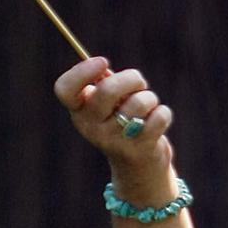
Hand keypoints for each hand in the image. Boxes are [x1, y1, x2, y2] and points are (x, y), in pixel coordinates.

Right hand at [54, 56, 176, 198]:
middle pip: (107, 90)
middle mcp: (91, 129)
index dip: (82, 71)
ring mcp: (114, 141)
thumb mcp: (108, 104)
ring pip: (139, 103)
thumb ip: (104, 84)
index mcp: (79, 113)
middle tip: (139, 82)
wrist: (137, 166)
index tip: (103, 61)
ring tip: (147, 107)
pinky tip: (156, 121)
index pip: (65, 89)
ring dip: (150, 98)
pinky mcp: (139, 150)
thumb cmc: (122, 122)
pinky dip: (163, 113)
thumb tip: (104, 69)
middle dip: (131, 78)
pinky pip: (158, 117)